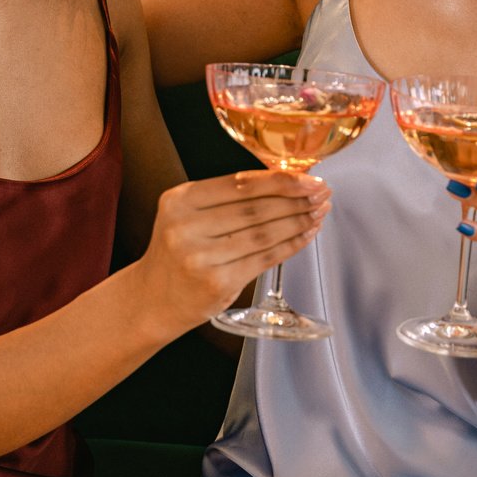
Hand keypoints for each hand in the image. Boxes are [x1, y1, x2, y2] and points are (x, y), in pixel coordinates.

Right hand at [136, 171, 330, 338]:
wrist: (153, 299)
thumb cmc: (178, 252)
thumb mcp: (187, 214)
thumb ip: (226, 197)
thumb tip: (285, 180)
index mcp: (180, 200)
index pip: (240, 183)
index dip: (280, 180)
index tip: (308, 177)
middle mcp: (186, 227)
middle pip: (255, 208)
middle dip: (296, 199)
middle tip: (323, 193)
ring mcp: (200, 258)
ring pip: (263, 234)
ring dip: (298, 221)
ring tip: (319, 212)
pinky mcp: (216, 283)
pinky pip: (264, 259)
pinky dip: (290, 246)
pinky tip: (306, 235)